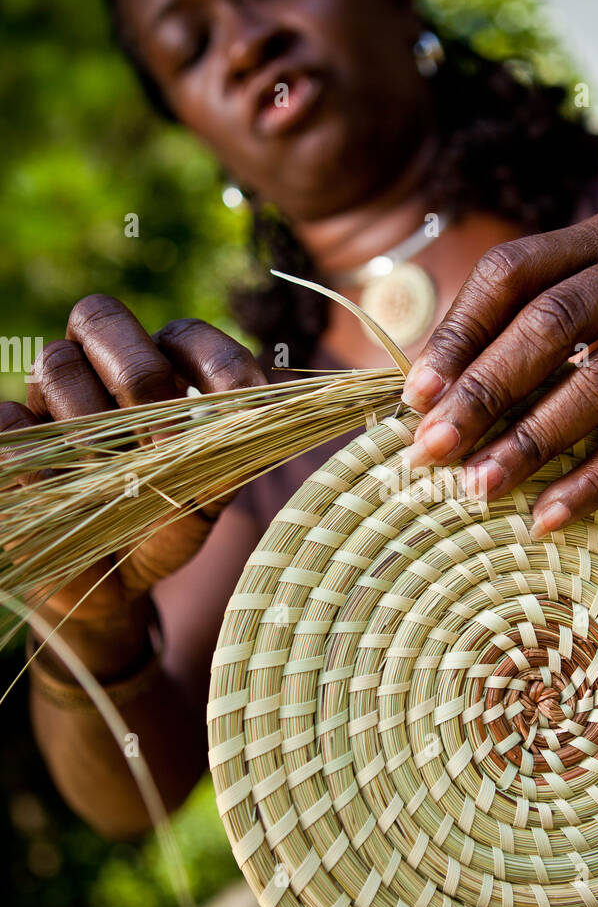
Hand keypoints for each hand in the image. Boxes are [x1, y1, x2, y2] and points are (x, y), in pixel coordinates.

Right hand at [0, 294, 266, 628]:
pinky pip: (9, 421)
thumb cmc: (166, 528)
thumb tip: (264, 413)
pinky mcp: (9, 442)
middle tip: (159, 438)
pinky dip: (38, 455)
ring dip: (90, 422)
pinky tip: (63, 490)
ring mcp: (47, 402)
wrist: (113, 588)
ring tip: (113, 480)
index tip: (238, 400)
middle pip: (101, 317)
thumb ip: (233, 454)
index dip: (210, 356)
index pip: (182, 332)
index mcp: (157, 373)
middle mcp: (98, 372)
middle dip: (137, 372)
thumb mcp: (210, 498)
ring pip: (55, 364)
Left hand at [401, 212, 597, 535]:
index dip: (458, 334)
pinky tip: (549, 515)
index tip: (416, 398)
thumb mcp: (594, 316)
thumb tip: (423, 401)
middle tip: (433, 450)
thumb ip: (524, 336)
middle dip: (485, 392)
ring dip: (533, 442)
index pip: (512, 271)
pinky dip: (594, 478)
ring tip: (481, 489)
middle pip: (552, 321)